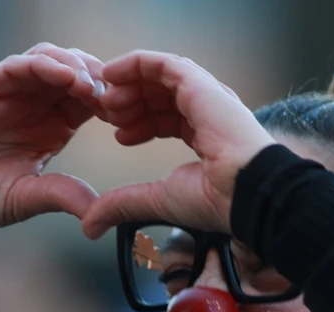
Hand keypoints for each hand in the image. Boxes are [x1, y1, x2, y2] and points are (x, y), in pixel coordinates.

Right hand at [0, 44, 106, 241]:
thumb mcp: (26, 199)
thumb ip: (62, 195)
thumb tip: (101, 212)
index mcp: (52, 129)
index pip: (90, 102)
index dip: (112, 102)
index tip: (132, 115)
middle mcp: (34, 106)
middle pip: (76, 73)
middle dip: (100, 77)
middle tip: (118, 95)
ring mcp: (9, 94)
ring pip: (50, 60)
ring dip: (76, 65)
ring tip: (92, 85)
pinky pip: (17, 66)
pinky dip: (43, 65)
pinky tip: (64, 76)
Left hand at [81, 51, 275, 237]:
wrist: (244, 192)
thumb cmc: (216, 201)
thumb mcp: (157, 200)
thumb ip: (122, 205)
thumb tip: (89, 227)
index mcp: (210, 137)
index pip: (171, 120)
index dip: (141, 125)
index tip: (119, 136)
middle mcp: (210, 112)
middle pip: (163, 96)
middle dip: (131, 104)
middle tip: (104, 114)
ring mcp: (206, 95)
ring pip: (161, 77)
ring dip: (129, 86)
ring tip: (106, 101)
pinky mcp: (198, 84)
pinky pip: (162, 64)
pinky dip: (134, 65)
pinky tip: (112, 74)